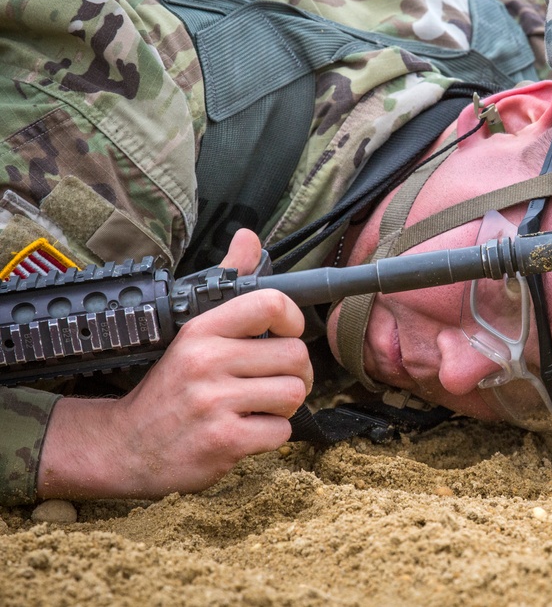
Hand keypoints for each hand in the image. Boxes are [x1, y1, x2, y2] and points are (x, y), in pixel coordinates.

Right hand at [36, 230, 312, 499]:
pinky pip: (282, 432)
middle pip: (296, 355)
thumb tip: (248, 237)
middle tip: (273, 381)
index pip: (271, 303)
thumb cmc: (168, 385)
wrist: (123, 446)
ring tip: (257, 406)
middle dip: (295, 372)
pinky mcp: (225, 442)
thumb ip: (227, 283)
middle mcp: (207, 361)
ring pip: (295, 393)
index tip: (285, 334)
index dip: (293, 319)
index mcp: (202, 329)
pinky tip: (245, 430)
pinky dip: (271, 435)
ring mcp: (215, 403)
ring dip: (284, 405)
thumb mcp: (191, 329)